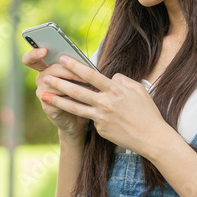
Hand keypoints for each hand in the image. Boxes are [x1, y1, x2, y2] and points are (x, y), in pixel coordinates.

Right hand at [22, 46, 89, 143]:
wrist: (79, 116)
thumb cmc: (80, 92)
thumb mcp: (78, 77)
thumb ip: (75, 67)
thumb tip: (82, 62)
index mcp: (46, 68)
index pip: (31, 59)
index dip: (35, 53)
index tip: (45, 50)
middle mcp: (41, 79)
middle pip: (51, 70)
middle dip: (70, 71)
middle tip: (86, 75)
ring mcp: (41, 93)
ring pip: (56, 84)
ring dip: (74, 84)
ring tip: (90, 85)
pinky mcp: (46, 105)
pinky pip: (57, 98)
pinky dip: (71, 98)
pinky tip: (82, 99)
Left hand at [39, 54, 168, 154]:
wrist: (152, 138)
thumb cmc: (147, 112)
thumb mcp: (138, 90)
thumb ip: (122, 81)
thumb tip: (110, 78)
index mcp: (115, 90)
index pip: (91, 75)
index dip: (75, 66)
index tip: (63, 59)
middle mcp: (105, 103)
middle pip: (77, 91)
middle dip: (60, 83)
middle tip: (46, 77)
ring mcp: (101, 118)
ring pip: (75, 107)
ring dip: (58, 100)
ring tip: (44, 96)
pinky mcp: (100, 129)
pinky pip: (92, 119)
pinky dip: (89, 114)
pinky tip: (92, 114)